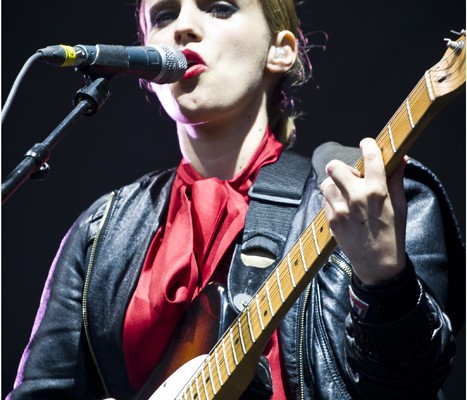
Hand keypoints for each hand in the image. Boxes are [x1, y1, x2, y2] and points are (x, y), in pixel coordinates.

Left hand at [320, 138, 407, 284]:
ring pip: (326, 183)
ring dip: (335, 185)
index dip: (368, 145)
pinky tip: (343, 208)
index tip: (366, 143)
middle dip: (341, 168)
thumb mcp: (400, 205)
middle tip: (350, 176)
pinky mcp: (331, 219)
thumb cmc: (392, 232)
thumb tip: (400, 158)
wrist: (378, 263)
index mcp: (377, 192)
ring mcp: (340, 209)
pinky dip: (332, 200)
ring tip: (346, 194)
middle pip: (335, 167)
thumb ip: (396, 179)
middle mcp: (356, 198)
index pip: (370, 158)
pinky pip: (325, 200)